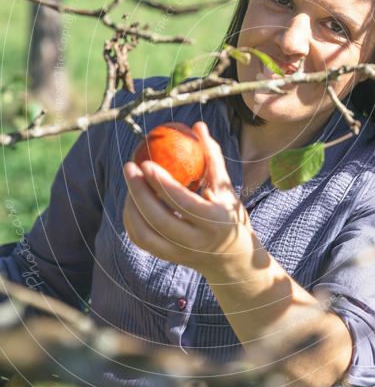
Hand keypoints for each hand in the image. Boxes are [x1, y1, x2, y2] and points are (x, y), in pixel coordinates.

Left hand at [122, 121, 255, 279]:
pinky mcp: (168, 259)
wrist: (233, 260)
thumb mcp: (227, 189)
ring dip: (132, 206)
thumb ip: (212, 158)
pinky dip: (132, 220)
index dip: (163, 184)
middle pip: (159, 219)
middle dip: (139, 192)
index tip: (146, 162)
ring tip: (130, 181)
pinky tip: (131, 200)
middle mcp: (197, 242)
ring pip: (145, 233)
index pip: (184, 203)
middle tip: (130, 167)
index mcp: (215, 222)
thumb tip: (197, 126)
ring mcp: (180, 254)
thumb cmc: (230, 215)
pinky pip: (141, 240)